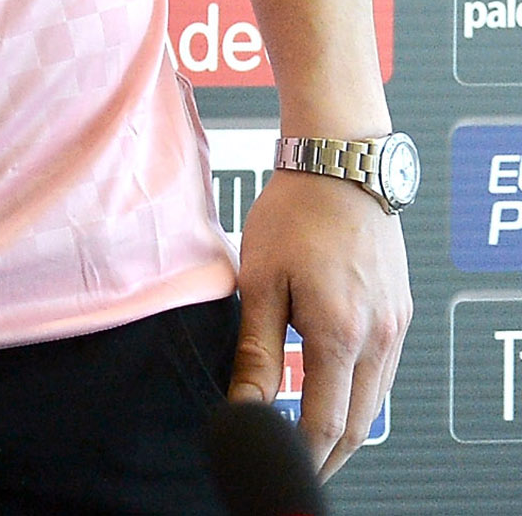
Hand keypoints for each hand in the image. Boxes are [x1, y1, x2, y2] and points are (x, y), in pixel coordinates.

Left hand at [227, 167, 410, 478]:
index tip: (277, 474)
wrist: (341, 167)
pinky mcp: (399, 313)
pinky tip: (330, 396)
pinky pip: (381, 372)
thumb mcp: (259, 282)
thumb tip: (245, 407)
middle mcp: (379, 338)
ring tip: (307, 446)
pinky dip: (356, 396)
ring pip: (374, 400)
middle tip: (294, 476)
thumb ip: (255, 351)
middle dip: (326, 456)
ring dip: (344, 429)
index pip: (326, 423)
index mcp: (341, 334)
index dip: (301, 457)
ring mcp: (396, 327)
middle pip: (358, 423)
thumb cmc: (293, 216)